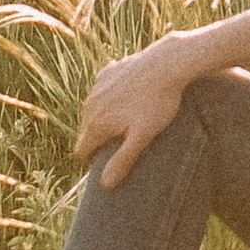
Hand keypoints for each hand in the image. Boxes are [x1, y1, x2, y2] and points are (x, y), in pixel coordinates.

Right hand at [74, 38, 198, 186]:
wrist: (167, 63)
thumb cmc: (158, 102)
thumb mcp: (142, 136)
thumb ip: (122, 160)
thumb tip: (105, 185)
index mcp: (96, 123)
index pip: (81, 151)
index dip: (94, 159)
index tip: (112, 159)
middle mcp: (90, 105)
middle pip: (87, 131)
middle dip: (100, 138)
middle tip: (125, 140)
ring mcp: (98, 86)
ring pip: (93, 110)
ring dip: (105, 117)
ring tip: (130, 118)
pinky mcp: (108, 71)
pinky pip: (103, 90)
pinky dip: (112, 96)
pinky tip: (131, 96)